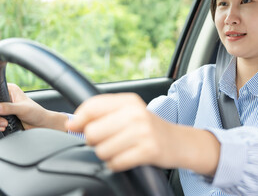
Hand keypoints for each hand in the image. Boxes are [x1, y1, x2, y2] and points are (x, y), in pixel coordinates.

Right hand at [0, 83, 67, 131]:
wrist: (41, 124)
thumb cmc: (36, 113)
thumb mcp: (22, 109)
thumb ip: (9, 108)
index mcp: (10, 89)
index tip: (0, 111)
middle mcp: (5, 96)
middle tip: (4, 121)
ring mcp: (3, 106)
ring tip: (6, 124)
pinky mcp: (3, 115)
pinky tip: (4, 127)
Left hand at [68, 93, 220, 174]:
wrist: (178, 142)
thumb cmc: (149, 128)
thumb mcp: (130, 112)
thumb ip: (102, 113)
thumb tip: (72, 123)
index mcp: (129, 101)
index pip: (92, 106)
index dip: (79, 120)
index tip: (76, 127)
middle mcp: (136, 113)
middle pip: (92, 132)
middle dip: (94, 141)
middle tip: (107, 140)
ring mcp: (143, 132)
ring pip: (102, 150)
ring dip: (107, 155)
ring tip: (120, 149)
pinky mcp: (148, 150)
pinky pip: (115, 163)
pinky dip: (116, 164)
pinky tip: (126, 158)